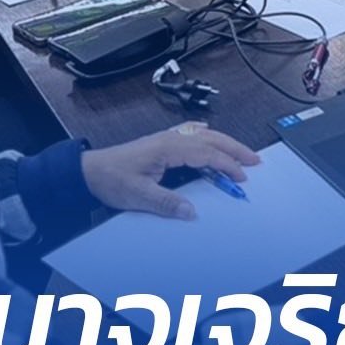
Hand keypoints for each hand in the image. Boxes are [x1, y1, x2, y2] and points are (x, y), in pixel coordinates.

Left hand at [80, 124, 260, 219]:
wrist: (89, 171)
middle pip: (211, 139)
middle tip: (255, 160)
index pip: (206, 154)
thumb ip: (166, 203)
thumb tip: (191, 212)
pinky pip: (191, 133)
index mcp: (168, 148)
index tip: (242, 176)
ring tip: (241, 153)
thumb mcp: (138, 195)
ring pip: (203, 135)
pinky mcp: (161, 143)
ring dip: (224, 142)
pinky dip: (206, 135)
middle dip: (235, 149)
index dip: (227, 164)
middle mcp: (170, 139)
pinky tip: (208, 133)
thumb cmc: (111, 179)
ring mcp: (166, 138)